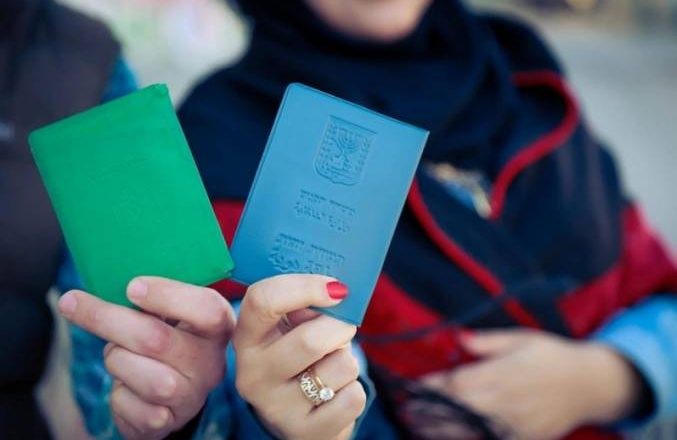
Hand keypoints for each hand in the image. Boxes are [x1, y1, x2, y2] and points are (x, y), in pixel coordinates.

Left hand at [58, 277, 234, 439]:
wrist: (177, 394)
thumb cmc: (170, 341)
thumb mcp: (173, 316)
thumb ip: (155, 299)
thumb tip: (107, 276)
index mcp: (217, 327)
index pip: (206, 309)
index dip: (168, 296)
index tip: (131, 287)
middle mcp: (211, 361)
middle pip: (156, 339)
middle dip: (108, 319)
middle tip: (72, 302)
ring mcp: (192, 394)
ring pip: (141, 375)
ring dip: (116, 360)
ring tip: (119, 355)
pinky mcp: (169, 420)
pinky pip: (129, 405)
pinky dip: (117, 393)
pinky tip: (125, 386)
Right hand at [233, 274, 366, 439]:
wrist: (298, 417)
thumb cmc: (299, 358)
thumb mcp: (290, 327)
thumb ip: (304, 306)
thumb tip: (335, 292)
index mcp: (246, 337)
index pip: (262, 300)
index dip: (305, 287)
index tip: (337, 289)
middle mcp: (252, 374)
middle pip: (310, 339)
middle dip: (340, 328)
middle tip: (343, 328)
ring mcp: (276, 408)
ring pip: (339, 367)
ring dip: (347, 361)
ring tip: (333, 367)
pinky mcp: (304, 432)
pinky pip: (352, 398)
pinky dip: (353, 390)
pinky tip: (335, 393)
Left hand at [423, 330, 641, 439]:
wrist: (591, 384)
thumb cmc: (552, 355)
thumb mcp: (522, 339)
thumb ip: (489, 343)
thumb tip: (460, 339)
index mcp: (504, 372)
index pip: (460, 381)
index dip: (434, 385)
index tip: (413, 386)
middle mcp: (507, 399)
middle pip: (461, 407)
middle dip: (431, 409)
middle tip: (407, 410)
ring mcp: (516, 422)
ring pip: (473, 428)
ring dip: (444, 428)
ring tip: (419, 427)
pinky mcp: (525, 438)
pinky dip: (472, 438)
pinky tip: (452, 436)